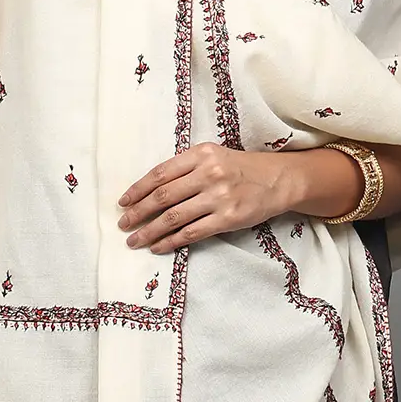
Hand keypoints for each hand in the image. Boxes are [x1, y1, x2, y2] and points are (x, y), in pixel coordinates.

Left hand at [118, 143, 304, 250]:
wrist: (277, 180)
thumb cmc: (239, 169)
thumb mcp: (212, 156)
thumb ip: (184, 168)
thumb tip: (149, 191)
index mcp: (200, 154)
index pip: (160, 174)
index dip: (138, 189)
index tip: (123, 202)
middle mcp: (208, 173)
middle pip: (163, 196)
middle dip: (138, 213)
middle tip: (123, 224)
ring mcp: (219, 197)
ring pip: (174, 217)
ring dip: (149, 231)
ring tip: (134, 240)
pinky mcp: (228, 218)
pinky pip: (192, 233)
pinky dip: (171, 241)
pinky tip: (158, 247)